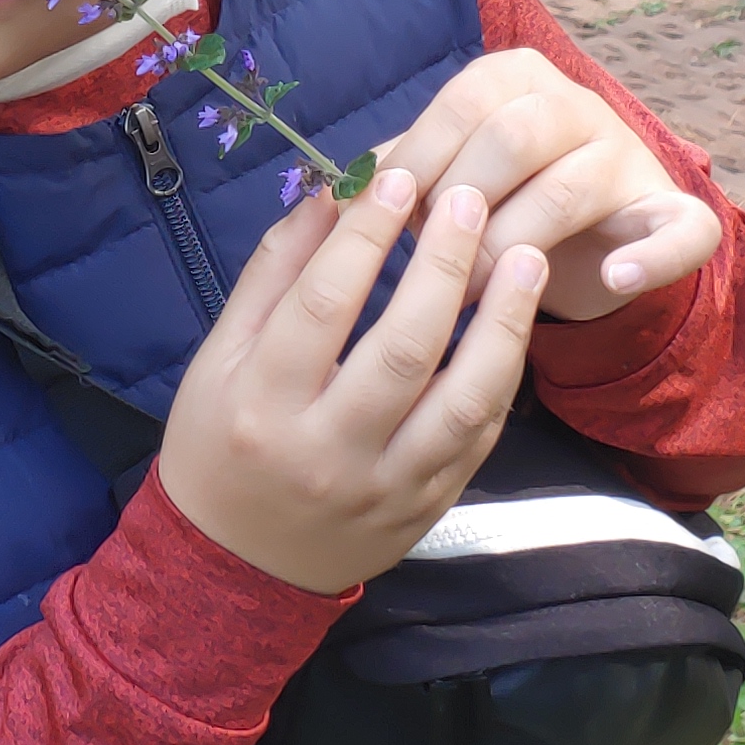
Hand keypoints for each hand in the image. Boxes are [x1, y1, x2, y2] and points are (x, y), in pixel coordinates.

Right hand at [156, 169, 552, 594]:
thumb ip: (273, 275)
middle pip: (404, 348)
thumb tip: (329, 194)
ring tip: (526, 258)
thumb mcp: (219, 358)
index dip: (365, 235)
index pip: (323, 304)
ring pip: (461, 401)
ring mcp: (382, 488)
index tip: (398, 179)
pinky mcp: (423, 509)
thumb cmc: (218, 443)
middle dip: (444, 264)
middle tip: (470, 199)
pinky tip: (514, 327)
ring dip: (502, 324)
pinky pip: (476, 439)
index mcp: (260, 405)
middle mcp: (325, 453)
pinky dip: (501, 379)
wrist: (236, 565)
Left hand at [364, 50, 723, 322]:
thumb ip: (400, 170)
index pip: (458, 104)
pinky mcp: (675, 213)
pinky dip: (651, 258)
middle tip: (431, 267)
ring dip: (516, 245)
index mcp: (514, 78)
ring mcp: (628, 156)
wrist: (590, 236)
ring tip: (478, 293)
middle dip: (463, 208)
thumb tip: (335, 192)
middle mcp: (577, 104)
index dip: (418, 162)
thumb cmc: (495, 199)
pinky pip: (681, 230)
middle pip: (513, 138)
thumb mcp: (446, 174)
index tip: (384, 218)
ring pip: (570, 189)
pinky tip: (615, 280)